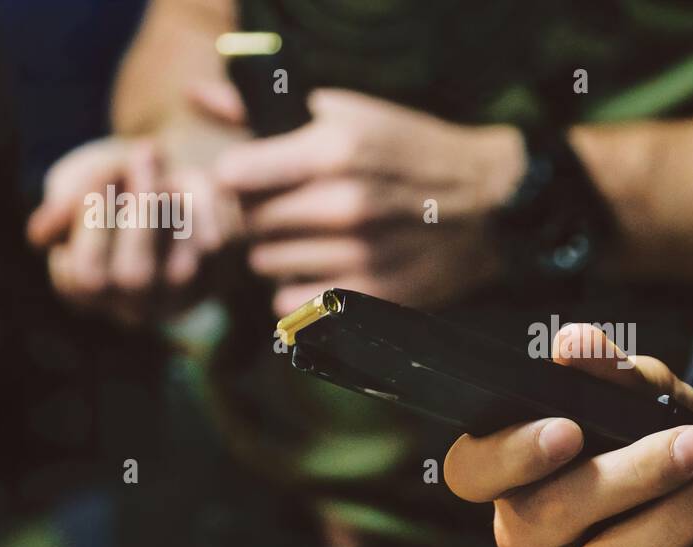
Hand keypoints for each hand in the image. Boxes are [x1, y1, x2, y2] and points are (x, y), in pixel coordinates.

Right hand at [27, 83, 246, 322]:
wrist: (167, 173)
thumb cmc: (110, 181)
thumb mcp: (77, 181)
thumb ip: (60, 205)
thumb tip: (41, 234)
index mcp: (85, 290)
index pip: (85, 276)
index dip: (90, 225)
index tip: (96, 180)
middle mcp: (133, 305)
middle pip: (134, 277)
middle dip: (138, 212)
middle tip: (142, 155)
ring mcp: (181, 295)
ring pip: (182, 268)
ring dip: (174, 206)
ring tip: (162, 162)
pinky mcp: (220, 273)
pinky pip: (219, 244)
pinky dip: (205, 204)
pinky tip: (189, 176)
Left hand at [214, 88, 524, 313]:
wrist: (492, 204)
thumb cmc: (414, 151)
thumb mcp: (352, 113)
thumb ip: (270, 111)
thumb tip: (201, 97)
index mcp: (334, 149)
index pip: (234, 175)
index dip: (237, 176)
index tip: (251, 178)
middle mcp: (343, 204)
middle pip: (248, 222)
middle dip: (258, 215)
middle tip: (284, 209)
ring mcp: (359, 255)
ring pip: (266, 264)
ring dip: (277, 252)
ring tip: (308, 237)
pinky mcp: (372, 296)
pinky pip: (292, 302)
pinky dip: (297, 289)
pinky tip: (321, 269)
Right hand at [444, 324, 692, 546]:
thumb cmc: (656, 445)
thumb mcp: (642, 399)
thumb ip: (609, 371)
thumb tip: (573, 341)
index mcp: (514, 475)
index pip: (472, 472)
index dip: (510, 456)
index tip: (566, 430)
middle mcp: (528, 537)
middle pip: (555, 515)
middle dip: (635, 476)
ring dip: (678, 521)